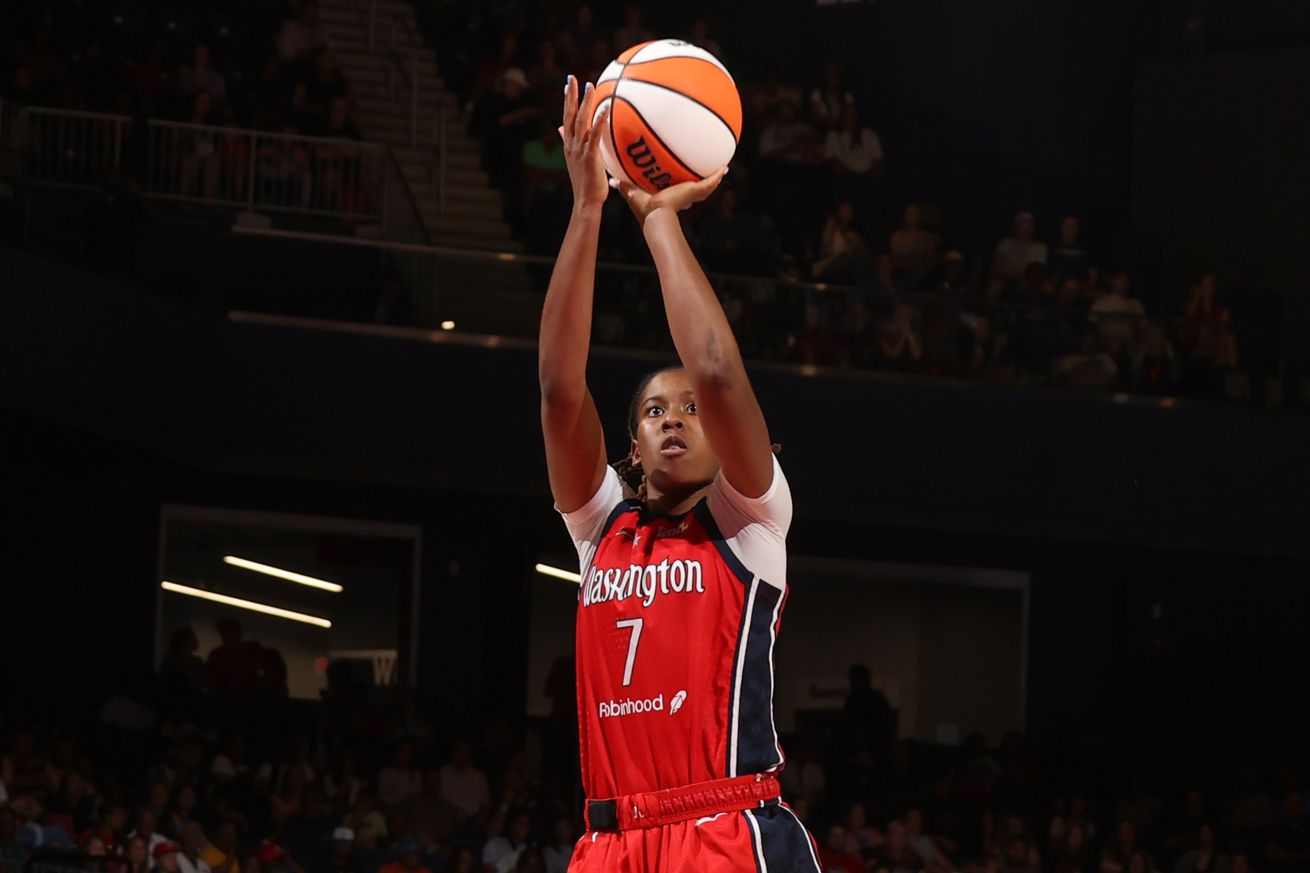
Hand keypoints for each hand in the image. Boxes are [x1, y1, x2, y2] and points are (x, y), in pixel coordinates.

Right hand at [559, 76, 609, 211]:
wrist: (586, 202)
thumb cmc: (586, 184)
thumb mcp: (576, 161)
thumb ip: (570, 144)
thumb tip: (560, 130)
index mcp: (569, 146)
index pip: (566, 119)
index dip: (567, 101)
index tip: (568, 85)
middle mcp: (572, 145)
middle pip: (569, 115)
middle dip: (571, 96)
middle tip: (573, 78)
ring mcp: (579, 150)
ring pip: (580, 121)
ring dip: (584, 103)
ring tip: (589, 86)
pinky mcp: (590, 156)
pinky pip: (594, 135)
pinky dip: (599, 120)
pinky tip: (604, 108)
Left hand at [612, 167, 726, 227]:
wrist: (657, 216)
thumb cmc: (646, 211)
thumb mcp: (633, 194)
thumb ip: (624, 187)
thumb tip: (613, 180)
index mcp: (671, 199)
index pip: (677, 191)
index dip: (680, 186)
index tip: (680, 181)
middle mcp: (684, 199)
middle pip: (695, 189)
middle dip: (700, 182)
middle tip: (704, 173)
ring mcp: (692, 196)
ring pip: (706, 186)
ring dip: (713, 178)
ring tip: (720, 169)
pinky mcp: (696, 192)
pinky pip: (710, 183)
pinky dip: (717, 176)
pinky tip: (724, 167)